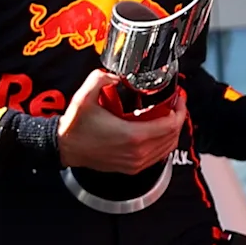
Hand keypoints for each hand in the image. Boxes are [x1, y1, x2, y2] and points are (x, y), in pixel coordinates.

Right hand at [57, 73, 187, 174]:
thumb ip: (101, 78)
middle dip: (178, 117)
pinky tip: (159, 131)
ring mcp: (136, 163)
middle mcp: (137, 152)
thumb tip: (118, 76)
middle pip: (173, 136)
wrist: (65, 147)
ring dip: (172, 131)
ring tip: (169, 115)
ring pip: (168, 147)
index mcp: (133, 136)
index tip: (178, 97)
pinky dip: (163, 143)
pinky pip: (158, 157)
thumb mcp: (84, 96)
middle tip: (176, 103)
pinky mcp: (132, 168)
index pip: (171, 124)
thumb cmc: (75, 126)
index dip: (180, 108)